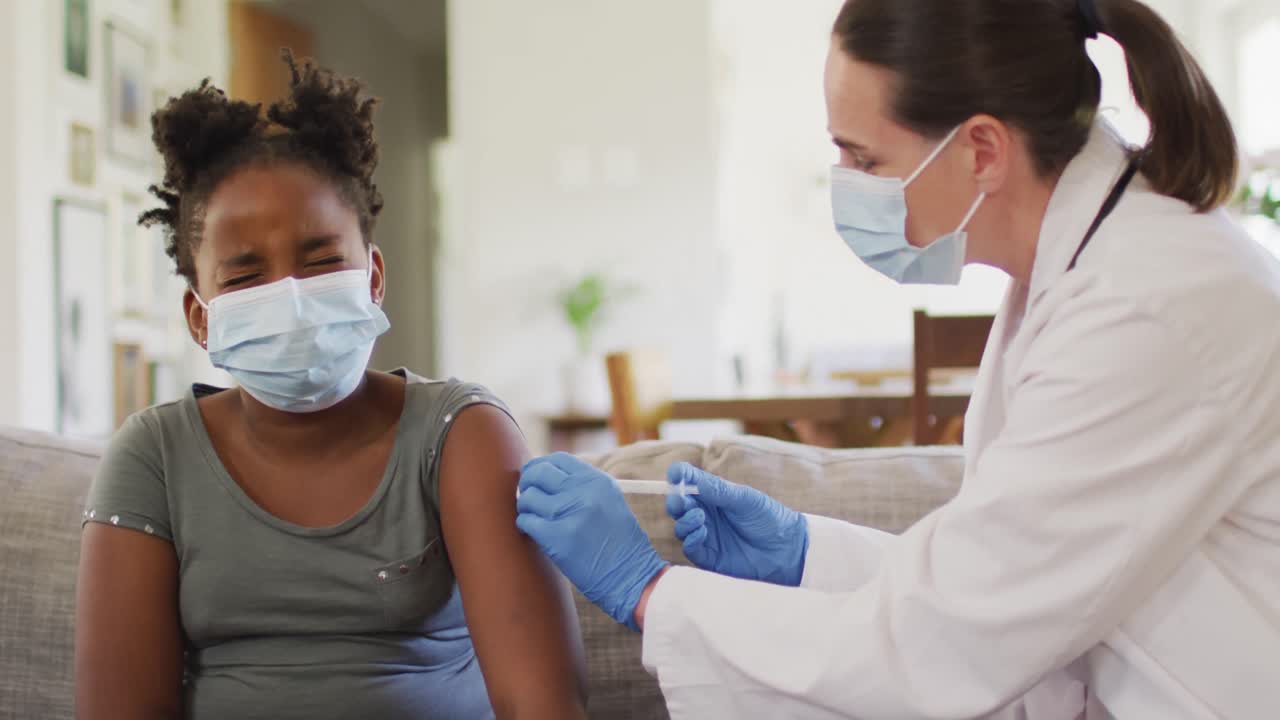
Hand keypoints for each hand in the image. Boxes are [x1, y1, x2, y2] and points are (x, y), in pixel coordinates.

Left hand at [517, 453, 668, 630]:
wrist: (630, 576)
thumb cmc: (620, 543)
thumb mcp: (610, 502)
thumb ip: (583, 486)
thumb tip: (547, 476)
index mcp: (597, 481)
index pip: (558, 459)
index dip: (541, 466)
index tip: (535, 476)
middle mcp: (583, 492)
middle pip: (538, 472)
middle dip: (527, 482)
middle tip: (526, 493)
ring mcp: (569, 514)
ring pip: (529, 498)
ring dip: (525, 507)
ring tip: (532, 516)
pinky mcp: (557, 538)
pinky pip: (526, 521)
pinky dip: (524, 525)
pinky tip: (532, 531)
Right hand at [665, 463, 808, 585]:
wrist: (788, 549)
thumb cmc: (770, 518)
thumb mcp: (745, 498)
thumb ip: (718, 490)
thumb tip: (691, 480)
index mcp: (714, 494)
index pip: (689, 481)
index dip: (678, 476)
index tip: (675, 474)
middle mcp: (706, 514)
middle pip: (678, 505)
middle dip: (675, 501)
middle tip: (680, 500)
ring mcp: (706, 535)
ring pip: (680, 527)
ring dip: (684, 520)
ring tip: (699, 517)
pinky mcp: (709, 557)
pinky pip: (690, 548)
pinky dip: (691, 539)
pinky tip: (703, 532)